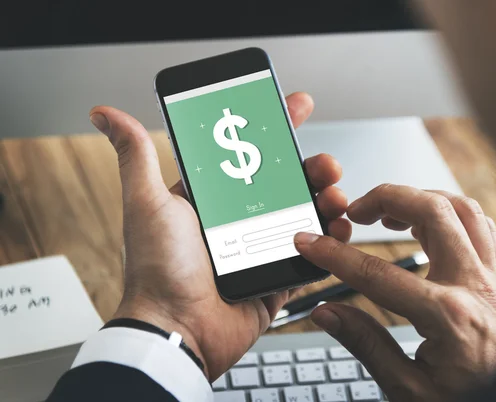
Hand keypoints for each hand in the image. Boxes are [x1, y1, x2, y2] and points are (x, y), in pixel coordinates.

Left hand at [89, 92, 351, 379]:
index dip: (275, 130)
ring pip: (303, 214)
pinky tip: (337, 228)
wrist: (177, 330)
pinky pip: (310, 254)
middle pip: (285, 183)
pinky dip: (328, 240)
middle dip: (311, 167)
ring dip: (324, 199)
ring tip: (334, 196)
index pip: (249, 157)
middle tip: (325, 164)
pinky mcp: (276, 278)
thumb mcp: (147, 203)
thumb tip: (106, 114)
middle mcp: (237, 222)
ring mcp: (259, 249)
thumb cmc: (157, 270)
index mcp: (212, 201)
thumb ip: (137, 156)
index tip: (296, 107)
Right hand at [294, 185, 495, 401]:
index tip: (311, 243)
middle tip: (356, 211)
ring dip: (421, 199)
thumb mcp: (410, 390)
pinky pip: (480, 226)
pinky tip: (427, 224)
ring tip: (388, 213)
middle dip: (386, 198)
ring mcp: (493, 279)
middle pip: (432, 212)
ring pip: (462, 209)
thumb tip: (327, 314)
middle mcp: (475, 286)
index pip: (377, 274)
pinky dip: (450, 213)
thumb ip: (366, 345)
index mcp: (448, 317)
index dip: (334, 255)